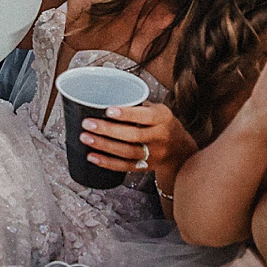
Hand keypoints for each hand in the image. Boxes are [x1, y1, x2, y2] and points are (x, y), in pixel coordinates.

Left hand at [78, 100, 196, 180]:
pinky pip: (125, 166)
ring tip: (85, 138)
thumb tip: (104, 99)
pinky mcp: (146, 167)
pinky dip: (107, 162)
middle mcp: (160, 137)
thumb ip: (136, 106)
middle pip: (133, 135)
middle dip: (108, 130)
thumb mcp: (157, 110)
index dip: (126, 114)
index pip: (146, 116)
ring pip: (127, 152)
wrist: (180, 149)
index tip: (107, 110)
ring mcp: (153, 154)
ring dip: (104, 146)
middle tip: (87, 124)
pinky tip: (92, 156)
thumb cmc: (161, 124)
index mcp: (163, 118)